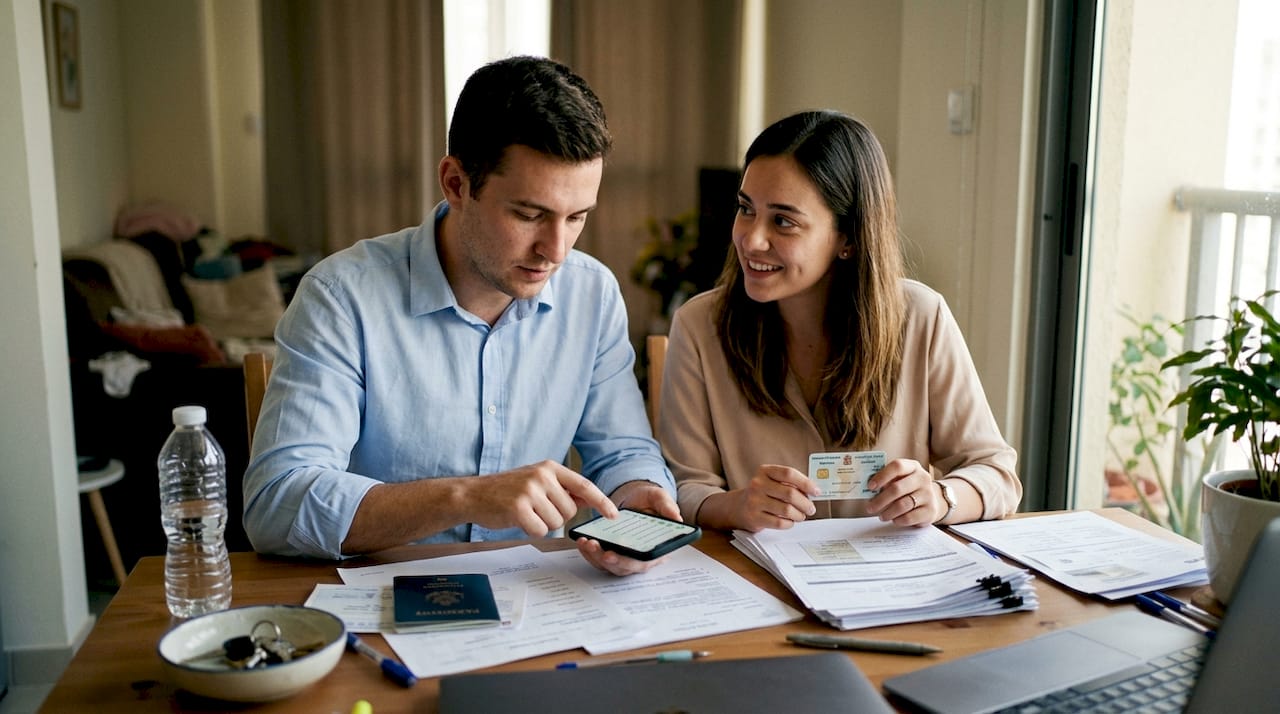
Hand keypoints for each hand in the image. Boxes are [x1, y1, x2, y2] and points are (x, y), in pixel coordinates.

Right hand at [463, 460, 617, 536]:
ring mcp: (530, 490)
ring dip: (542, 524)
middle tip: (535, 509)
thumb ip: (561, 489)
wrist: (473, 494)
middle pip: (570, 511)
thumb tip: (590, 500)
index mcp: (550, 467)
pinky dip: (531, 530)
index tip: (614, 514)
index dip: (601, 501)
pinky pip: (540, 530)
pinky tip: (518, 520)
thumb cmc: (507, 491)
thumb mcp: (536, 481)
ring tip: (525, 513)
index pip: (583, 485)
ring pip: (556, 522)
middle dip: (556, 517)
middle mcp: (542, 476)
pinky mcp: (518, 508)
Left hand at [576, 480, 679, 575]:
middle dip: (611, 561)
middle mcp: (641, 557)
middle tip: (598, 550)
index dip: (631, 563)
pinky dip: (589, 553)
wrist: (635, 498)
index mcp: (658, 548)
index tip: (613, 556)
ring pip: (611, 566)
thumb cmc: (650, 500)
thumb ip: (667, 506)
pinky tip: (582, 541)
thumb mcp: (659, 498)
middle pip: (626, 568)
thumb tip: (676, 518)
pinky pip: (599, 560)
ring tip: (587, 542)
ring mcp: (625, 557)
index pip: (646, 562)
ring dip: (596, 557)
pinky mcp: (612, 553)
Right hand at [708, 464, 820, 531]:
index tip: (816, 492)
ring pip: (786, 510)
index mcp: (765, 471)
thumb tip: (813, 492)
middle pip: (790, 493)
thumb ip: (790, 483)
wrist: (738, 507)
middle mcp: (757, 484)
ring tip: (801, 515)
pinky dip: (790, 523)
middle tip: (811, 508)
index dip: (806, 483)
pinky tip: (790, 521)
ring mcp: (754, 501)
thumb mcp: (772, 482)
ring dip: (799, 514)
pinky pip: (780, 523)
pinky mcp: (754, 518)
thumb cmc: (763, 493)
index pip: (789, 473)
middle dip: (805, 503)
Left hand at [865, 458, 938, 526]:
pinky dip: (898, 520)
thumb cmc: (908, 488)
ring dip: (887, 512)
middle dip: (880, 500)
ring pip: (902, 505)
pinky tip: (893, 520)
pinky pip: (909, 517)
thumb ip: (886, 481)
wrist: (931, 500)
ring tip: (881, 516)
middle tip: (870, 507)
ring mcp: (928, 495)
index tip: (870, 486)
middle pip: (897, 488)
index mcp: (913, 467)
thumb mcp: (899, 479)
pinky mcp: (930, 511)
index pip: (897, 466)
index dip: (882, 476)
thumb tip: (868, 490)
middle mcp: (923, 478)